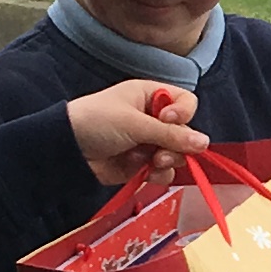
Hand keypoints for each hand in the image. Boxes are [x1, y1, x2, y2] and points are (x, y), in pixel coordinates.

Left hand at [65, 82, 208, 186]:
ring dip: (169, 161)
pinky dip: (159, 175)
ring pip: (176, 154)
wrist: (65, 149)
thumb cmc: (96, 121)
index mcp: (150, 96)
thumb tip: (205, 143)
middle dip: (176, 144)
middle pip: (184, 133)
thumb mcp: (134, 123)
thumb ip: (171, 135)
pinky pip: (162, 171)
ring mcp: (147, 142)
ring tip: (152, 163)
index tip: (169, 121)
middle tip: (160, 152)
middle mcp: (153, 118)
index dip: (183, 114)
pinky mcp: (140, 164)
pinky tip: (147, 173)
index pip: (185, 103)